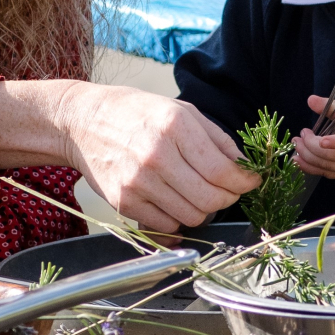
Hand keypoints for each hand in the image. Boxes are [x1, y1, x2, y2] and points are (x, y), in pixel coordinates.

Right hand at [54, 84, 257, 231]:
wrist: (83, 122)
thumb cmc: (136, 113)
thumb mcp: (181, 110)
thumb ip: (216, 138)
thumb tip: (244, 166)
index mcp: (175, 126)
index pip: (222, 170)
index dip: (244, 181)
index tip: (250, 181)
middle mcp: (157, 155)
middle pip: (211, 199)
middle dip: (228, 198)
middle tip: (228, 189)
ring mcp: (138, 182)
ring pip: (192, 216)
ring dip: (203, 209)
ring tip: (198, 191)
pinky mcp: (124, 202)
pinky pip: (167, 224)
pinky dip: (178, 217)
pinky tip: (174, 198)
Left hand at [292, 96, 334, 181]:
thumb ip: (333, 107)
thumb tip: (310, 100)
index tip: (319, 138)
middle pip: (334, 156)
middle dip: (311, 147)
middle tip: (299, 136)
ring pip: (329, 167)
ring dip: (308, 158)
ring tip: (296, 146)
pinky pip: (329, 174)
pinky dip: (313, 168)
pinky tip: (301, 160)